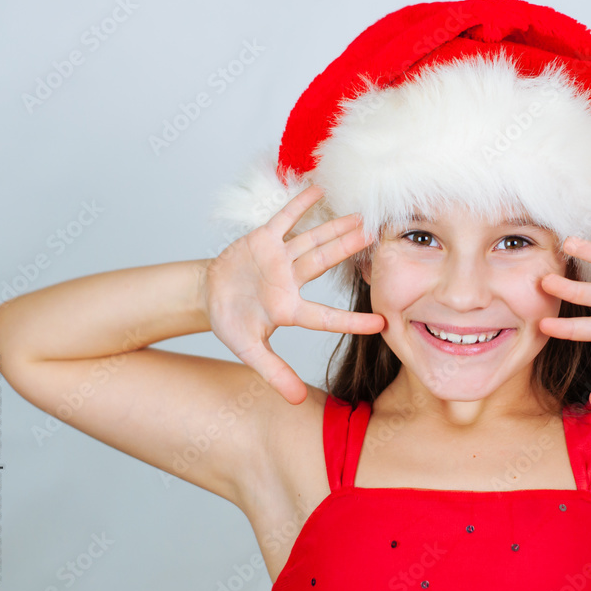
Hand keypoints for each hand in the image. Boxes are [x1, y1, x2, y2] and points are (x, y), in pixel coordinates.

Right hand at [204, 185, 384, 403]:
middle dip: (349, 250)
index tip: (382, 323)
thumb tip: (294, 402)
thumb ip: (273, 372)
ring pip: (311, 240)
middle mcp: (291, 280)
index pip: (325, 316)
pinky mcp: (263, 240)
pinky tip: (319, 188)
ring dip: (334, 226)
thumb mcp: (248, 350)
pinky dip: (299, 205)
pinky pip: (284, 219)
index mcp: (289, 309)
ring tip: (361, 215)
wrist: (207, 295)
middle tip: (378, 237)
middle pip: (325, 263)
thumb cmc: (231, 321)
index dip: (351, 320)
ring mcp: (280, 258)